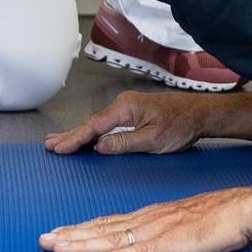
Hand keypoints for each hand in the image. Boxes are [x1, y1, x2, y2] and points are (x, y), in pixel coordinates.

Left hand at [39, 187, 251, 251]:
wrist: (242, 209)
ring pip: (113, 240)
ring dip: (83, 245)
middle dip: (70, 235)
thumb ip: (157, 232)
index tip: (57, 232)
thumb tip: (137, 242)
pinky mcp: (172, 244)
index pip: (106, 222)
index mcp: (148, 215)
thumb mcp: (179, 223)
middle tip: (43, 240)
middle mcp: (147, 220)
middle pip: (102, 229)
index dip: (80, 228)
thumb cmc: (215, 217)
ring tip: (59, 248)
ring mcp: (158, 231)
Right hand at [43, 90, 210, 155]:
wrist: (200, 114)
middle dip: (70, 134)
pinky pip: (107, 123)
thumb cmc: (181, 125)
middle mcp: (123, 104)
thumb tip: (99, 146)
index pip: (94, 126)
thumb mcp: (153, 139)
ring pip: (98, 122)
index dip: (75, 138)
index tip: (59, 147)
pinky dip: (93, 131)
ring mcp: (128, 107)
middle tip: (50, 145)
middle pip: (91, 122)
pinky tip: (87, 137)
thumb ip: (124, 143)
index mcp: (125, 108)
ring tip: (60, 141)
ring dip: (79, 133)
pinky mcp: (133, 113)